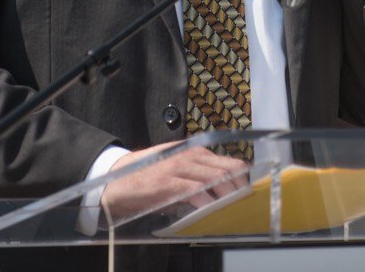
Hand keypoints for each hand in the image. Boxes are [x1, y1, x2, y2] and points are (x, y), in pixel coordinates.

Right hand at [99, 142, 247, 218]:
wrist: (115, 181)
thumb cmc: (147, 176)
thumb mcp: (176, 170)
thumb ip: (196, 176)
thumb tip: (220, 193)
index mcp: (194, 151)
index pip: (229, 162)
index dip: (242, 179)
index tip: (248, 193)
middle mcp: (190, 155)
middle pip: (228, 169)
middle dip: (240, 189)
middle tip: (245, 204)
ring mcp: (179, 167)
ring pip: (216, 179)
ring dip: (228, 196)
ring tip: (234, 210)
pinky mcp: (168, 183)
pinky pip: (196, 192)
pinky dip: (207, 203)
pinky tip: (211, 212)